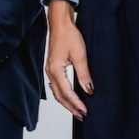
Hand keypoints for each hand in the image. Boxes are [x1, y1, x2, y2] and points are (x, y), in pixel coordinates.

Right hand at [45, 0, 92, 119]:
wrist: (60, 23)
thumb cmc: (68, 35)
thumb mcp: (80, 55)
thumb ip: (84, 74)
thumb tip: (88, 90)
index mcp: (55, 70)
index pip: (66, 93)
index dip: (76, 103)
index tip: (85, 111)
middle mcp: (50, 71)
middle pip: (59, 96)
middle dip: (71, 107)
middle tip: (81, 115)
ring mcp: (49, 69)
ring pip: (56, 92)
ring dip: (66, 102)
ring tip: (76, 109)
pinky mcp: (52, 67)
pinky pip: (55, 85)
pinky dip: (62, 94)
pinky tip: (68, 96)